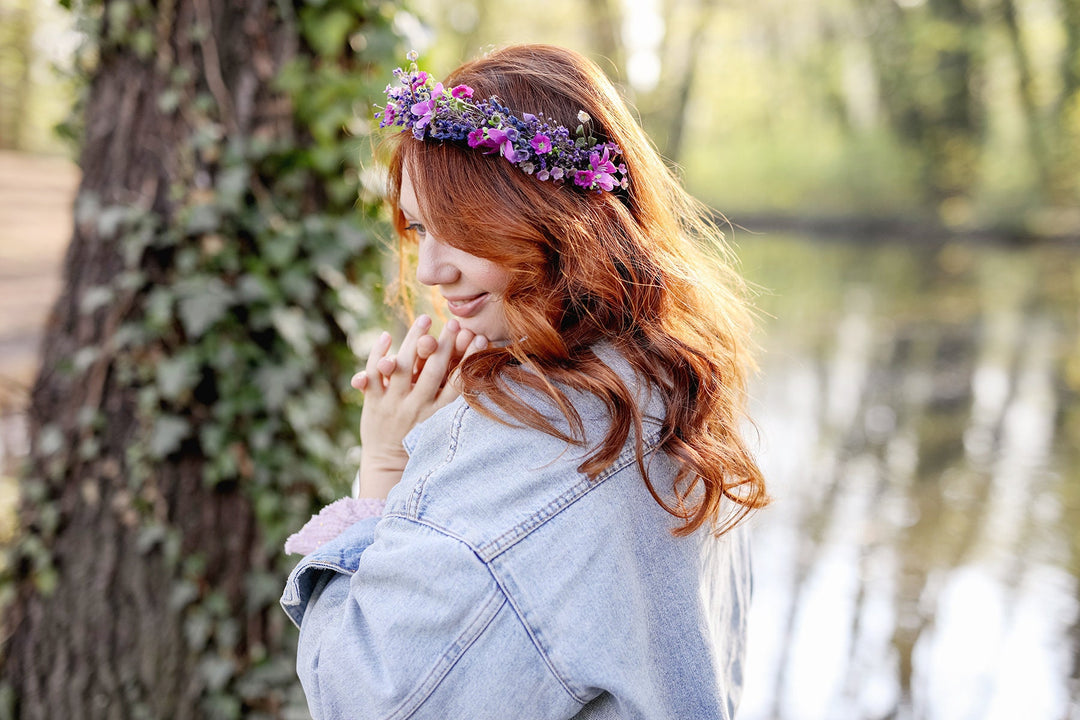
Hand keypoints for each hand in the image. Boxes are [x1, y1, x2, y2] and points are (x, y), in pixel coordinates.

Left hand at [351, 316, 486, 498]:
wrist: (388, 464)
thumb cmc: (421, 441)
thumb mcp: (441, 425)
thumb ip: (455, 401)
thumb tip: (482, 379)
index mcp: (438, 414)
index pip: (457, 383)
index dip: (469, 359)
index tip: (480, 338)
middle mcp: (417, 407)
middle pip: (433, 370)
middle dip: (446, 344)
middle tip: (455, 323)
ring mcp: (394, 403)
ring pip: (403, 365)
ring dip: (414, 339)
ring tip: (425, 319)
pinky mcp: (373, 401)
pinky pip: (374, 373)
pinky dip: (378, 353)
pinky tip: (387, 335)